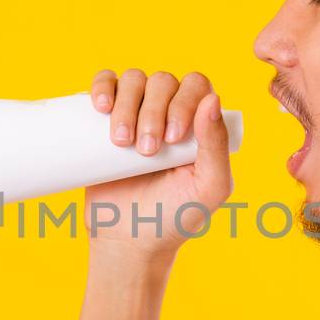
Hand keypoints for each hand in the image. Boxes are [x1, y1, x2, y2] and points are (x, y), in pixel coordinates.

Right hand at [84, 69, 232, 258]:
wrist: (128, 240)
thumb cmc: (174, 218)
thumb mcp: (208, 188)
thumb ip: (217, 147)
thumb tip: (212, 98)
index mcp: (199, 122)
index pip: (196, 86)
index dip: (184, 102)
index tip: (172, 139)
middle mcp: (169, 111)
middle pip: (162, 81)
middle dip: (153, 112)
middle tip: (146, 151)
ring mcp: (136, 112)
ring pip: (133, 79)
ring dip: (127, 105)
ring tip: (122, 142)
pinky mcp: (104, 119)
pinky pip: (104, 82)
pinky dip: (102, 85)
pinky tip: (102, 106)